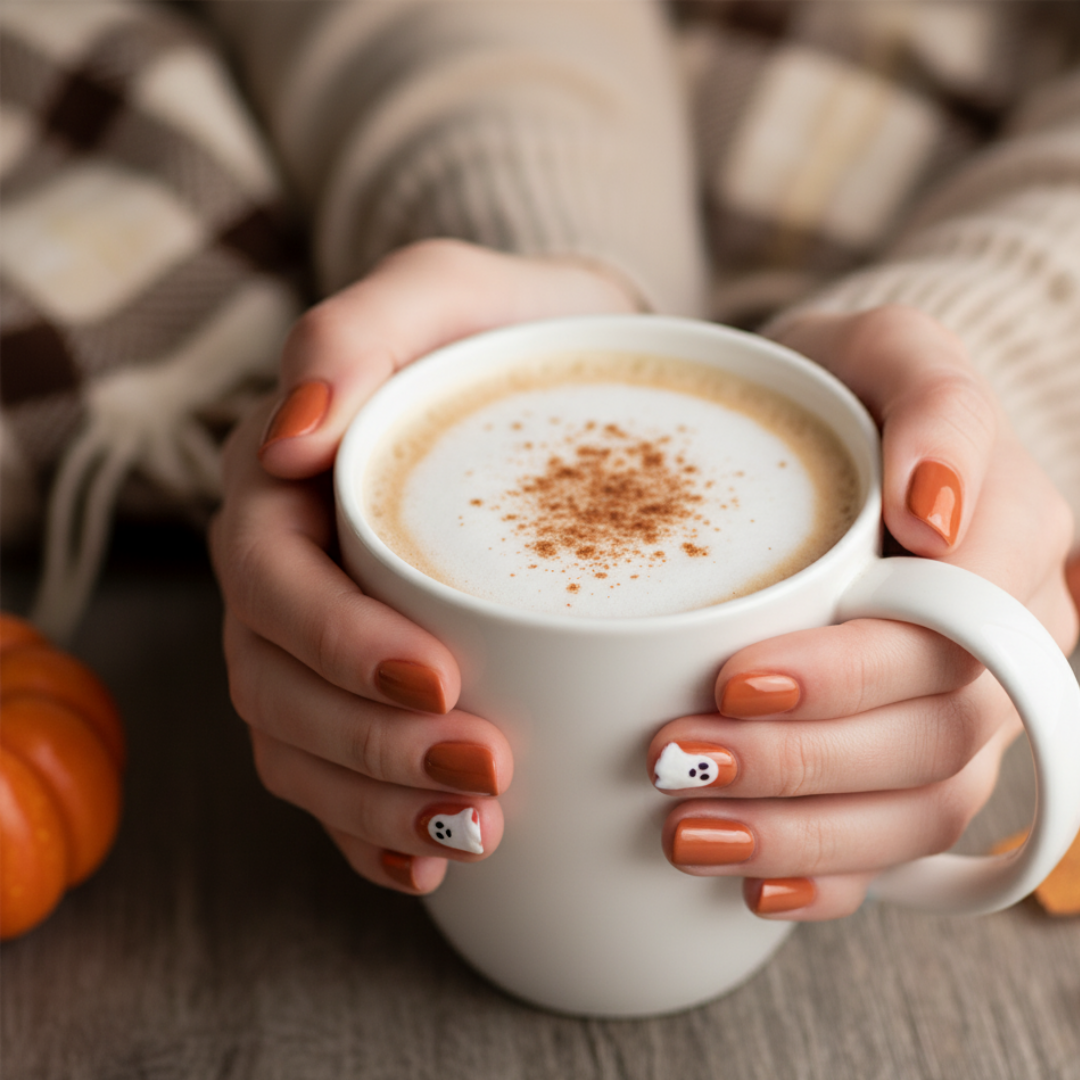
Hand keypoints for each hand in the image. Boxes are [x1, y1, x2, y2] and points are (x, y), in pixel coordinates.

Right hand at [210, 239, 638, 892]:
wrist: (578, 366)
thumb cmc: (515, 324)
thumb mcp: (447, 289)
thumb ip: (359, 329)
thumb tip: (290, 438)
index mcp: (292, 481)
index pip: (271, 578)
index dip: (334, 642)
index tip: (436, 678)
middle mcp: (297, 564)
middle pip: (276, 681)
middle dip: (368, 745)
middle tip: (483, 774)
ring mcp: (330, 631)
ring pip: (300, 743)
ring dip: (373, 804)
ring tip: (473, 833)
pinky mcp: (378, 676)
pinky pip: (341, 773)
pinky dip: (375, 830)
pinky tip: (432, 861)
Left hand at [647, 306, 1077, 919]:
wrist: (822, 430)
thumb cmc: (844, 387)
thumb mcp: (885, 349)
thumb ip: (932, 398)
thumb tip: (937, 508)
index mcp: (1016, 538)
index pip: (961, 630)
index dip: (854, 671)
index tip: (734, 675)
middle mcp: (1011, 635)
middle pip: (936, 731)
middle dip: (801, 758)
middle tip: (674, 757)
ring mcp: (969, 704)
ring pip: (923, 804)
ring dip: (805, 833)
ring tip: (685, 830)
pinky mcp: (915, 752)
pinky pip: (903, 844)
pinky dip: (833, 876)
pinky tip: (755, 888)